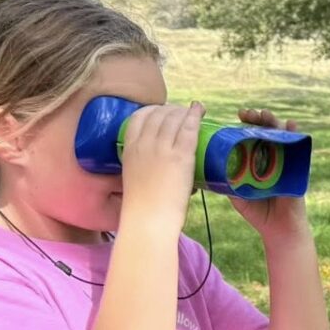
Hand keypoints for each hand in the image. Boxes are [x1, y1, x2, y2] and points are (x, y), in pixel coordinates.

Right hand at [120, 102, 204, 232]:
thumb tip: (156, 162)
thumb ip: (142, 164)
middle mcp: (144, 144)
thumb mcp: (133, 176)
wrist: (149, 220)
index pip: (138, 118)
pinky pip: (188, 128)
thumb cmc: (143, 207)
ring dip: (183, 111)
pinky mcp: (181, 156)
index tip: (162, 113)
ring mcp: (162, 148)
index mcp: (129, 149)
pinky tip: (199, 109)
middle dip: (171, 109)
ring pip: (173, 118)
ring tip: (192, 112)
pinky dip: (194, 115)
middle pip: (158, 114)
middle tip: (181, 113)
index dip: (152, 111)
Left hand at [230, 108, 306, 237]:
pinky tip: (291, 125)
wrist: (278, 229)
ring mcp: (285, 161)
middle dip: (256, 119)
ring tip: (265, 115)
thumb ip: (226, 181)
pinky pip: (298, 147)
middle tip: (247, 114)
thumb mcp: (236, 194)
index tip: (236, 117)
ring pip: (280, 135)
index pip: (249, 137)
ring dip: (273, 122)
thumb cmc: (258, 212)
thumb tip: (207, 167)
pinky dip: (296, 134)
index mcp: (255, 161)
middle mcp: (270, 157)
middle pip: (264, 131)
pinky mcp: (298, 167)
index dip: (243, 125)